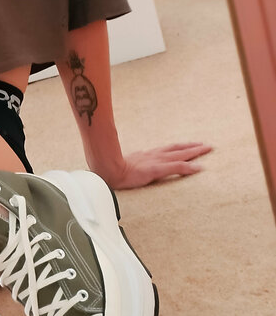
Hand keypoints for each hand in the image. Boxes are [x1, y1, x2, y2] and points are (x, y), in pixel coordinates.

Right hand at [97, 142, 213, 189]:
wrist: (107, 170)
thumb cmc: (114, 170)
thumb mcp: (126, 165)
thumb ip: (133, 165)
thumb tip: (133, 168)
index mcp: (148, 155)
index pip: (168, 149)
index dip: (181, 147)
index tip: (191, 146)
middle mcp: (154, 155)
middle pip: (178, 149)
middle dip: (193, 147)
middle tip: (207, 145)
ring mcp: (156, 161)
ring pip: (180, 155)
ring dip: (195, 152)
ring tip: (207, 149)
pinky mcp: (156, 169)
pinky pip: (177, 167)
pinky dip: (189, 167)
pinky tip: (200, 168)